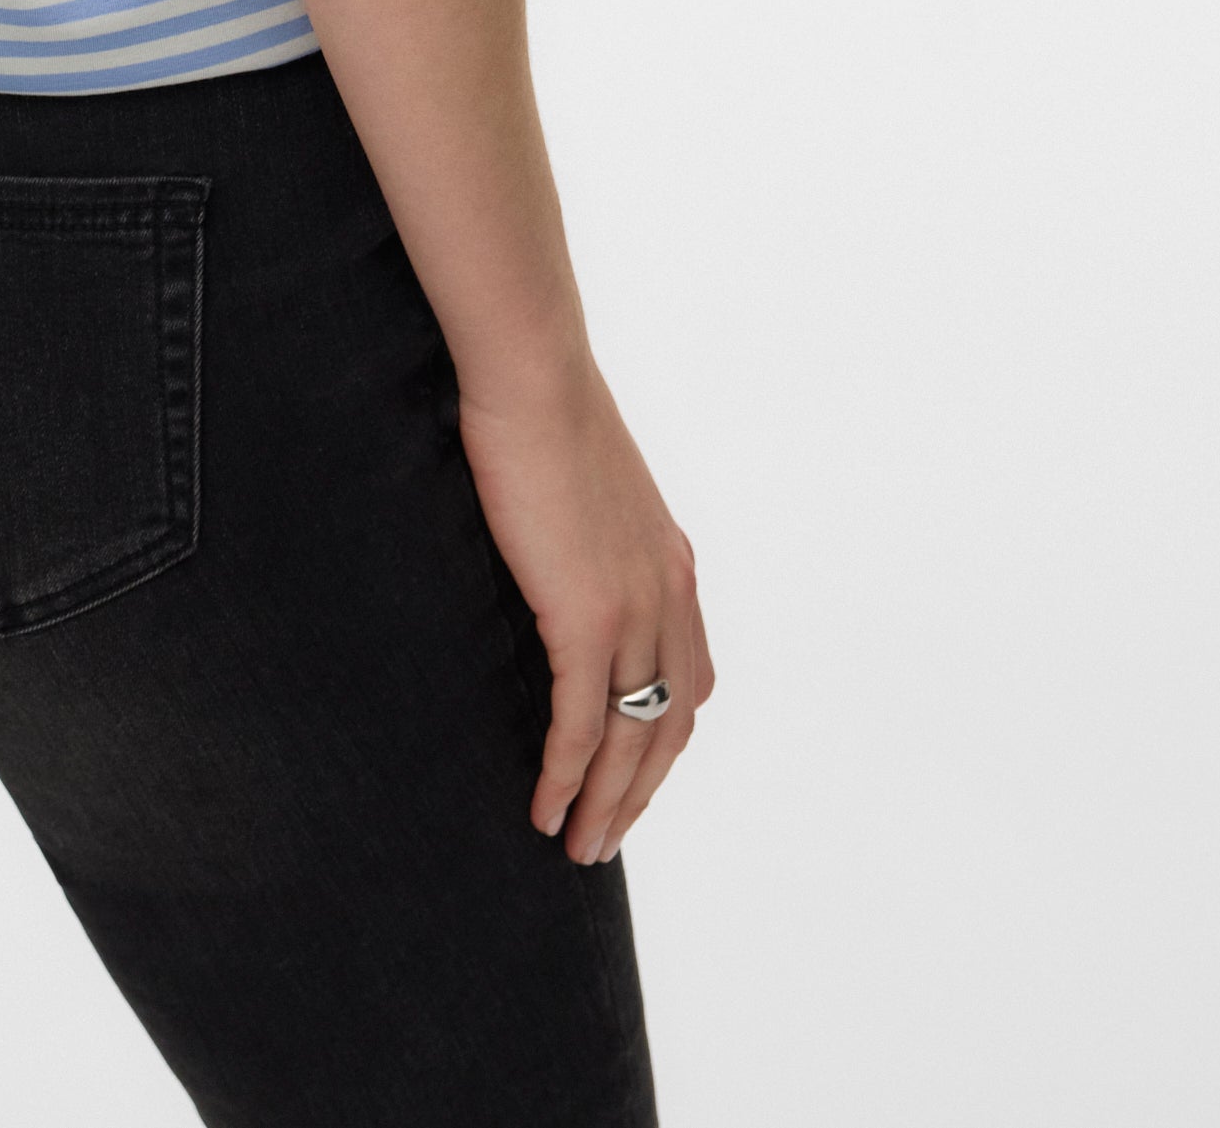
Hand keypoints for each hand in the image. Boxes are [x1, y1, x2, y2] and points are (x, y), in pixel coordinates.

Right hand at [459, 358, 710, 862]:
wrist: (534, 373)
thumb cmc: (542, 406)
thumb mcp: (586, 482)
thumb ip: (588, 531)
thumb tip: (556, 552)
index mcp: (670, 563)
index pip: (686, 678)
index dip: (661, 740)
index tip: (631, 779)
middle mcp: (668, 594)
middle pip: (668, 725)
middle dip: (639, 792)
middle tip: (602, 840)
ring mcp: (633, 608)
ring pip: (631, 738)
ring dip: (606, 804)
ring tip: (575, 846)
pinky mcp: (586, 615)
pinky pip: (581, 721)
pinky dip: (566, 773)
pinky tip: (544, 805)